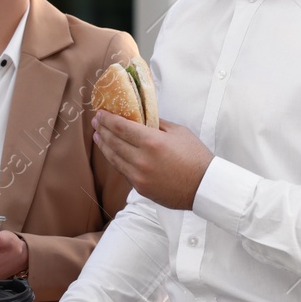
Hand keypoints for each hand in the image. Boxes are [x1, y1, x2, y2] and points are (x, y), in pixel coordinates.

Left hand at [92, 113, 213, 210]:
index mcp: (152, 142)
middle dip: (102, 130)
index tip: (100, 113)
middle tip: (96, 122)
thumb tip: (141, 118)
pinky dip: (116, 160)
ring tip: (98, 137)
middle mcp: (141, 159)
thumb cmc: (195, 157)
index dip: (108, 119)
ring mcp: (139, 176)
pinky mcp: (140, 188)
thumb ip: (157, 124)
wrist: (204, 186)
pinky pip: (123, 171)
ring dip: (104, 146)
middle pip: (113, 142)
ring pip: (114, 158)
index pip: (121, 127)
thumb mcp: (178, 132)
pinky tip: (113, 153)